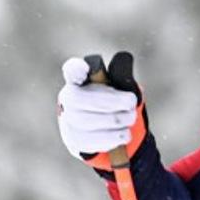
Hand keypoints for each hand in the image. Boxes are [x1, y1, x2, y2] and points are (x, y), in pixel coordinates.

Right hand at [57, 54, 146, 170]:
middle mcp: (68, 100)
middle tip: (131, 104)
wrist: (100, 130)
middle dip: (115, 102)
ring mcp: (68, 122)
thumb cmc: (109, 101)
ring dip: (120, 120)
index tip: (84, 68)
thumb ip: (119, 72)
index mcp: (77, 81)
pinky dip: (117, 136)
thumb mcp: (115, 85)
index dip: (76, 69)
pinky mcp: (76, 141)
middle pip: (88, 100)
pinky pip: (99, 140)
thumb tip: (123, 58)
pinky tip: (123, 133)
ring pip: (95, 121)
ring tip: (130, 118)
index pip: (71, 71)